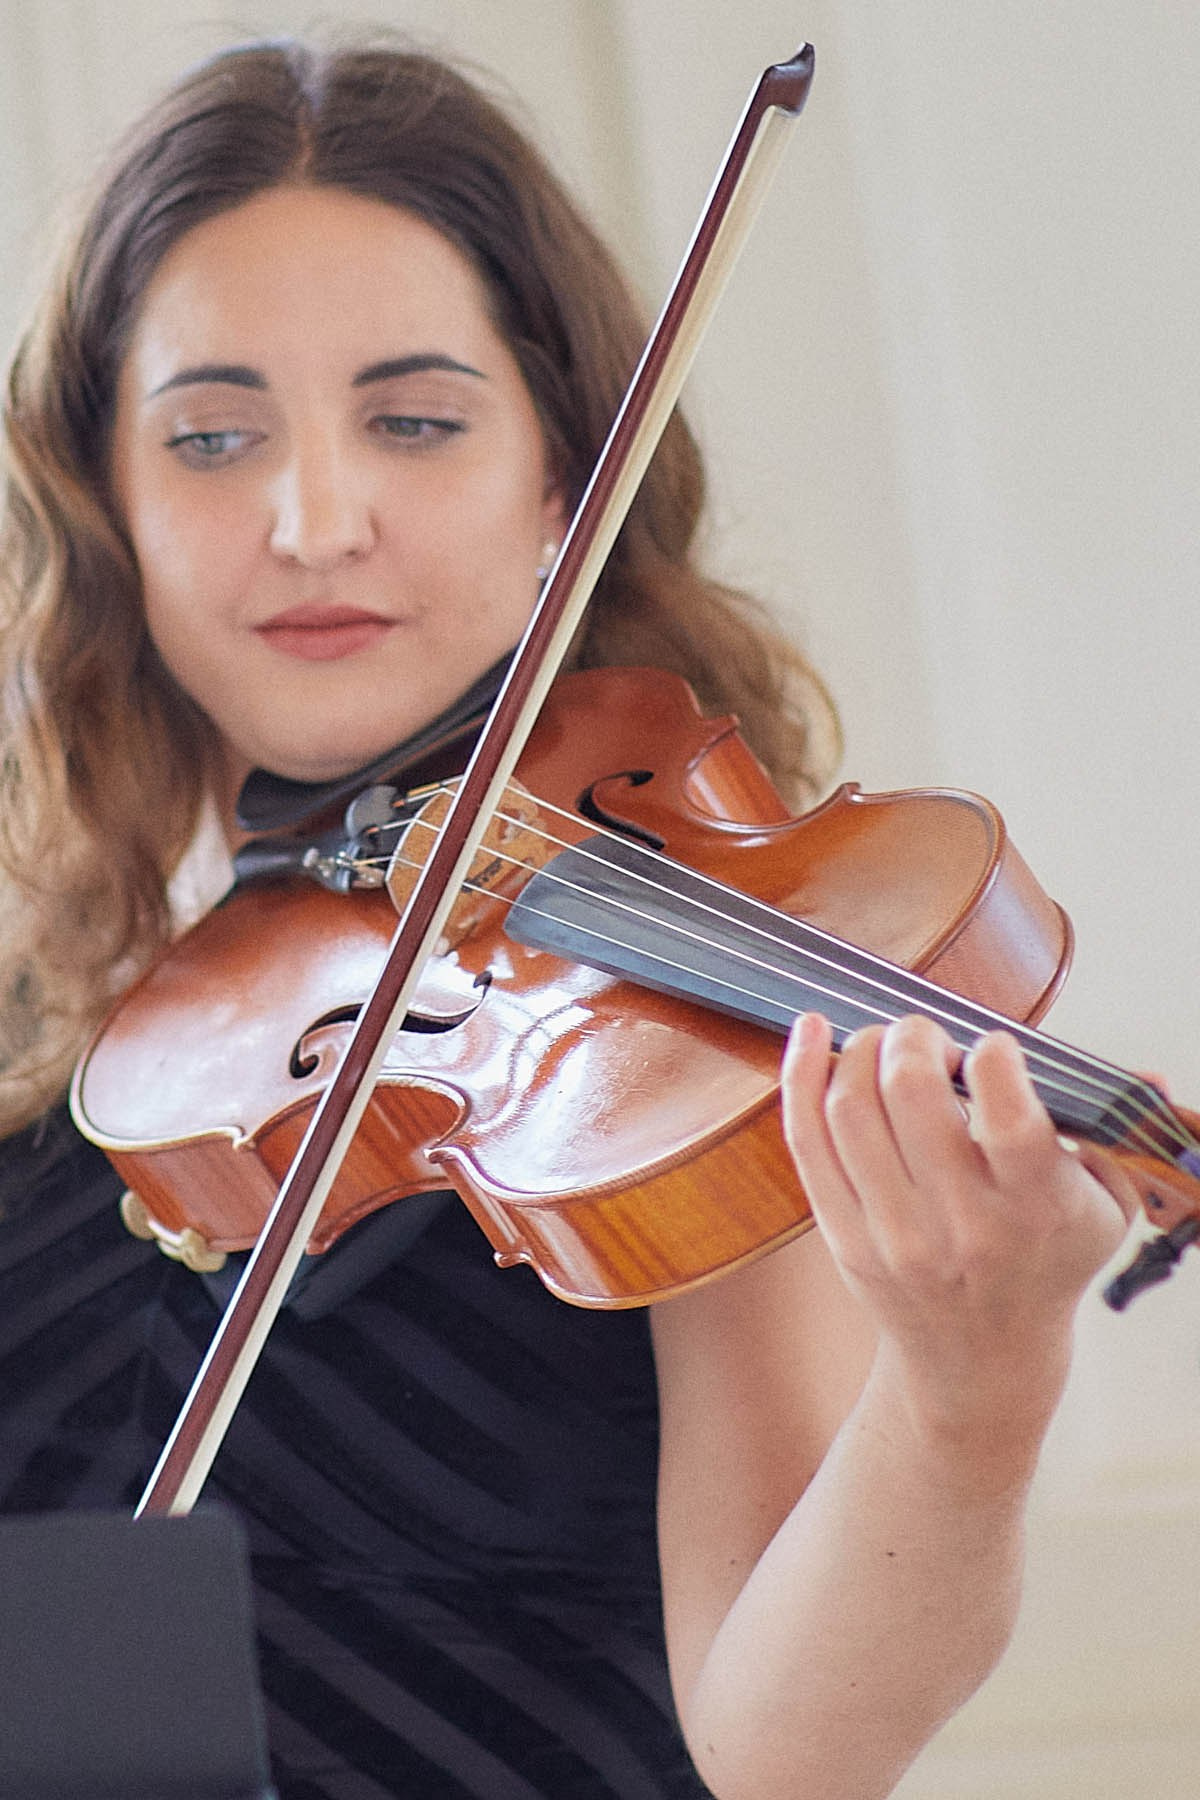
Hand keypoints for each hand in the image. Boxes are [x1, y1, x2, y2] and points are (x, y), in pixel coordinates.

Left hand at [779, 1013, 1141, 1476]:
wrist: (981, 1358)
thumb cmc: (1046, 1260)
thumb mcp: (1103, 1207)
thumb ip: (1115, 1134)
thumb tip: (1148, 1079)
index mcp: (1036, 1211)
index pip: (1010, 1122)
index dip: (994, 1060)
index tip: (993, 1046)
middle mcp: (962, 1226)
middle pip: (911, 1094)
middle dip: (915, 1037)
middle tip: (928, 1037)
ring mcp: (894, 1235)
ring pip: (851, 1108)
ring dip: (862, 1049)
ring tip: (884, 1045)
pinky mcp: (843, 1236)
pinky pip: (807, 1139)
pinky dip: (801, 1074)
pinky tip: (813, 1033)